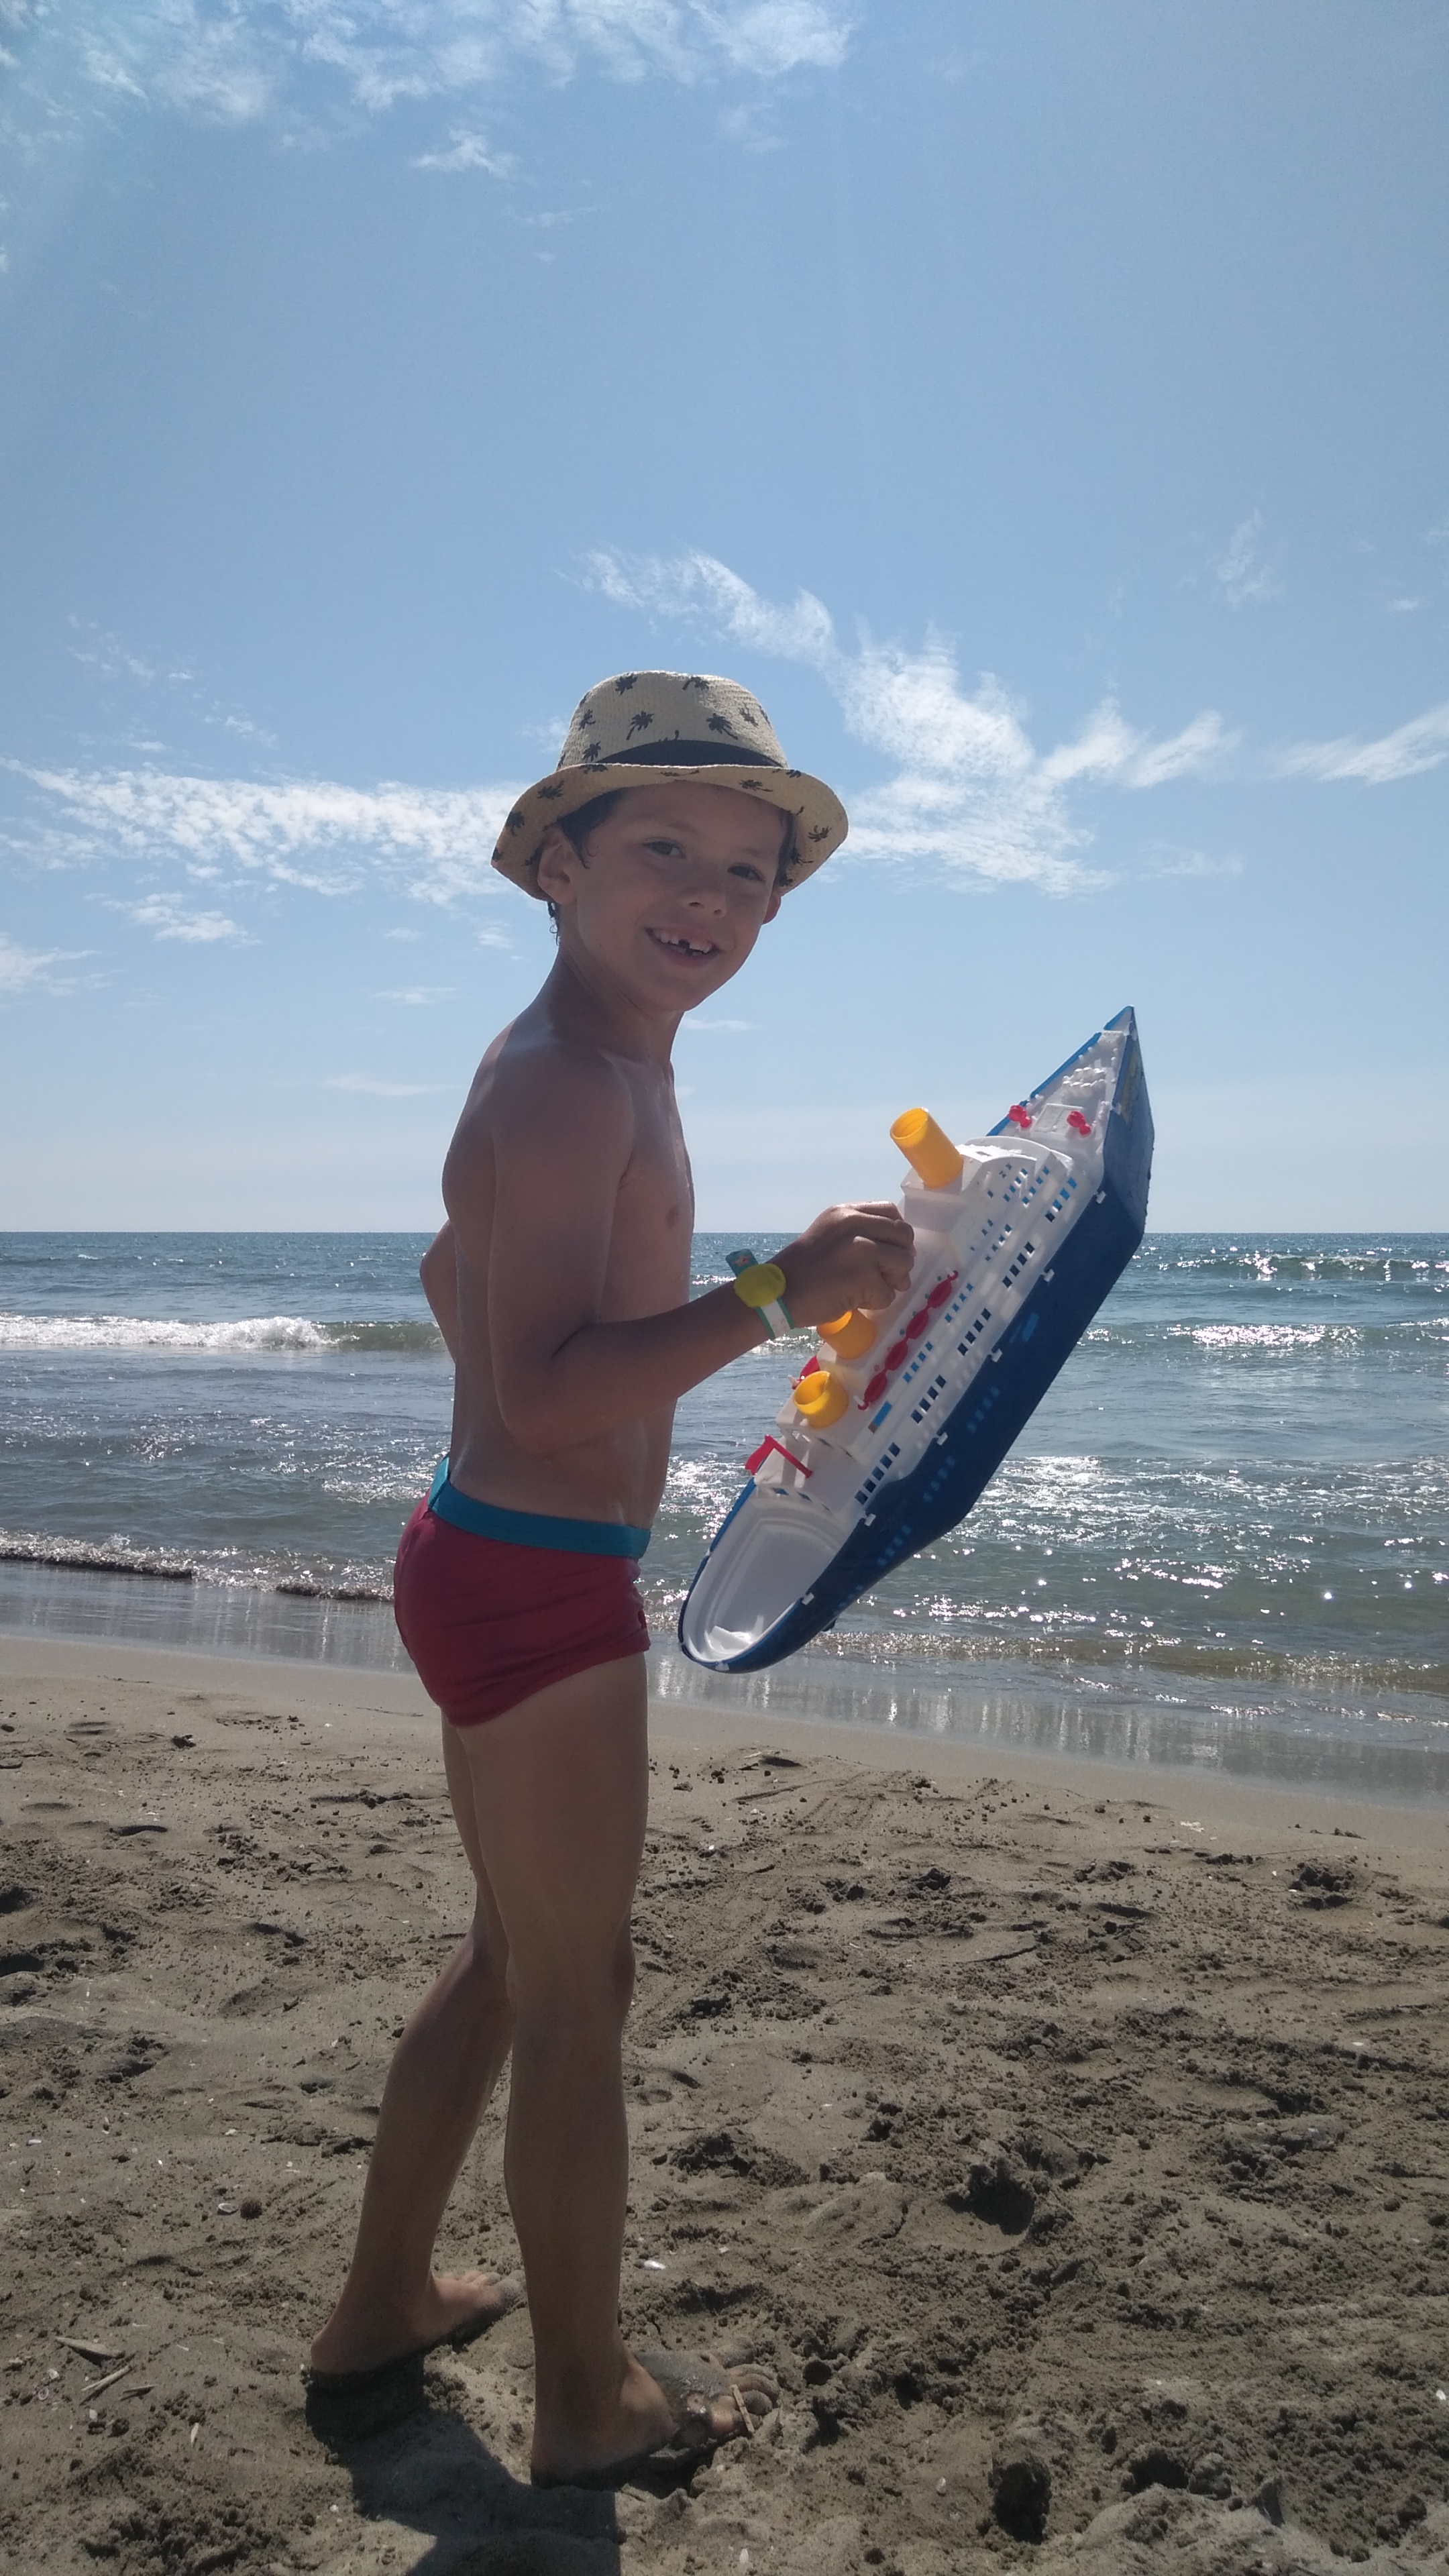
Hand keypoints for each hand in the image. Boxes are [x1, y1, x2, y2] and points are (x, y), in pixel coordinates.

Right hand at [775, 1203, 914, 1328]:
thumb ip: (860, 1234)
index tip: (889, 1250)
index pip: (891, 1212)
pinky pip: (888, 1294)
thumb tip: (901, 1253)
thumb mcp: (829, 1235)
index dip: (896, 1234)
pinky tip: (854, 1301)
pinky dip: (875, 1303)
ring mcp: (864, 1250)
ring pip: (904, 1263)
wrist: (777, 1293)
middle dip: (900, 1258)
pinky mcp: (866, 1277)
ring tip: (865, 1289)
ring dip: (890, 1282)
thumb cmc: (800, 1269)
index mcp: (846, 1212)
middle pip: (904, 1236)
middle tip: (885, 1275)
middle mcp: (857, 1225)